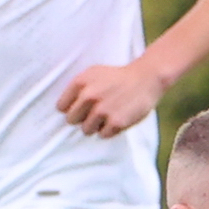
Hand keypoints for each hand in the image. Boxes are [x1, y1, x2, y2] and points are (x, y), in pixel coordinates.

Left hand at [56, 59, 170, 137]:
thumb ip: (76, 88)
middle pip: (72, 120)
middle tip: (96, 112)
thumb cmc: (117, 77)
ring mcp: (103, 110)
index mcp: (81, 83)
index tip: (82, 106)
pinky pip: (103, 134)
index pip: (62, 107)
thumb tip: (62, 109)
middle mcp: (89, 96)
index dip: (72, 108)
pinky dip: (110, 130)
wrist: (147, 77)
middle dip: (82, 118)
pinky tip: (118, 118)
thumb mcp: (93, 73)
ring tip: (108, 115)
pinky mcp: (117, 122)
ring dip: (96, 125)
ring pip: (86, 130)